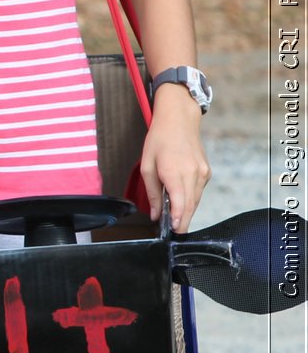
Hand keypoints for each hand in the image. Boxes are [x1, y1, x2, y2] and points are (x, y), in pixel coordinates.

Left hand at [141, 88, 209, 232]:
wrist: (179, 120)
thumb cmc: (159, 139)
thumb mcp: (147, 166)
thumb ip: (152, 192)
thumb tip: (155, 214)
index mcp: (174, 171)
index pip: (180, 202)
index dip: (178, 219)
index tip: (173, 230)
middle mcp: (192, 173)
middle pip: (191, 205)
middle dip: (183, 220)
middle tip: (175, 232)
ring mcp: (202, 173)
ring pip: (196, 200)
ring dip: (187, 211)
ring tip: (176, 221)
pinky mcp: (206, 172)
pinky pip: (198, 191)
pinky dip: (191, 199)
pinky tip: (182, 201)